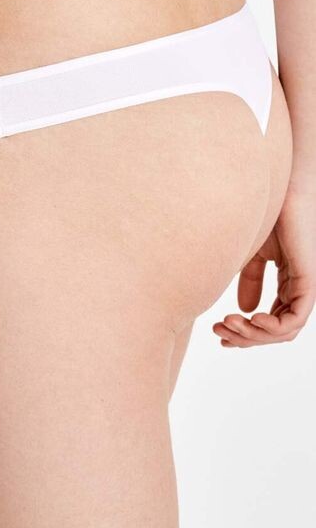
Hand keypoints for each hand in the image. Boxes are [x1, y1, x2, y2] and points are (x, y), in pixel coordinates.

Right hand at [213, 190, 315, 347]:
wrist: (273, 190)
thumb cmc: (264, 214)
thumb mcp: (253, 253)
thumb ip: (251, 280)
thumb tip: (245, 309)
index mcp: (289, 281)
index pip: (272, 321)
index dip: (247, 334)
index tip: (220, 334)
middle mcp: (300, 287)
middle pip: (277, 331)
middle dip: (246, 337)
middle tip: (220, 333)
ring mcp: (306, 284)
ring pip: (286, 330)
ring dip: (254, 334)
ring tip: (229, 324)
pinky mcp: (309, 278)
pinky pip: (296, 318)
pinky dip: (273, 326)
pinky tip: (251, 318)